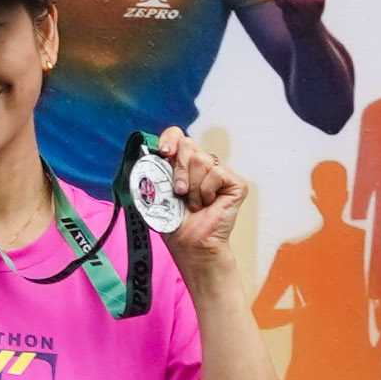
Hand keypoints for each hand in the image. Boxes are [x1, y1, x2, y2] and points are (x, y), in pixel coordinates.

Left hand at [149, 128, 252, 270]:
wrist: (191, 243)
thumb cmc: (175, 222)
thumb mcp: (157, 192)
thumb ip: (153, 171)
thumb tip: (145, 153)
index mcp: (184, 164)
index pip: (178, 136)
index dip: (171, 139)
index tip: (164, 153)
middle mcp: (203, 165)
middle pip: (188, 144)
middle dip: (179, 170)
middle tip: (179, 192)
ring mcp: (220, 173)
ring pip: (202, 159)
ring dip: (192, 187)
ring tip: (195, 203)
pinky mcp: (235, 183)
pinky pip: (216, 173)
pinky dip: (206, 191)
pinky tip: (208, 204)